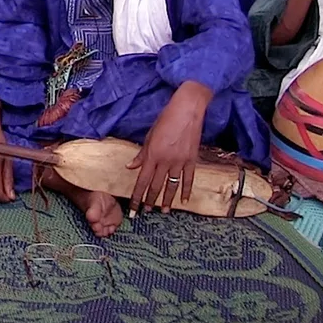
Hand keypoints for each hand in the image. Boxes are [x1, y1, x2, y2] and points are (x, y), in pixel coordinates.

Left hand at [128, 81, 210, 212]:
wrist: (187, 110)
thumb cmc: (166, 119)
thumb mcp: (149, 135)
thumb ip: (141, 154)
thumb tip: (131, 167)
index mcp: (152, 154)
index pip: (142, 180)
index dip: (136, 196)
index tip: (133, 208)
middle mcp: (165, 160)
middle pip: (155, 186)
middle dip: (149, 201)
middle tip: (145, 212)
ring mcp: (179, 161)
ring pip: (172, 185)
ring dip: (167, 200)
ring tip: (163, 211)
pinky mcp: (191, 159)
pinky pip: (188, 179)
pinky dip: (186, 190)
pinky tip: (184, 201)